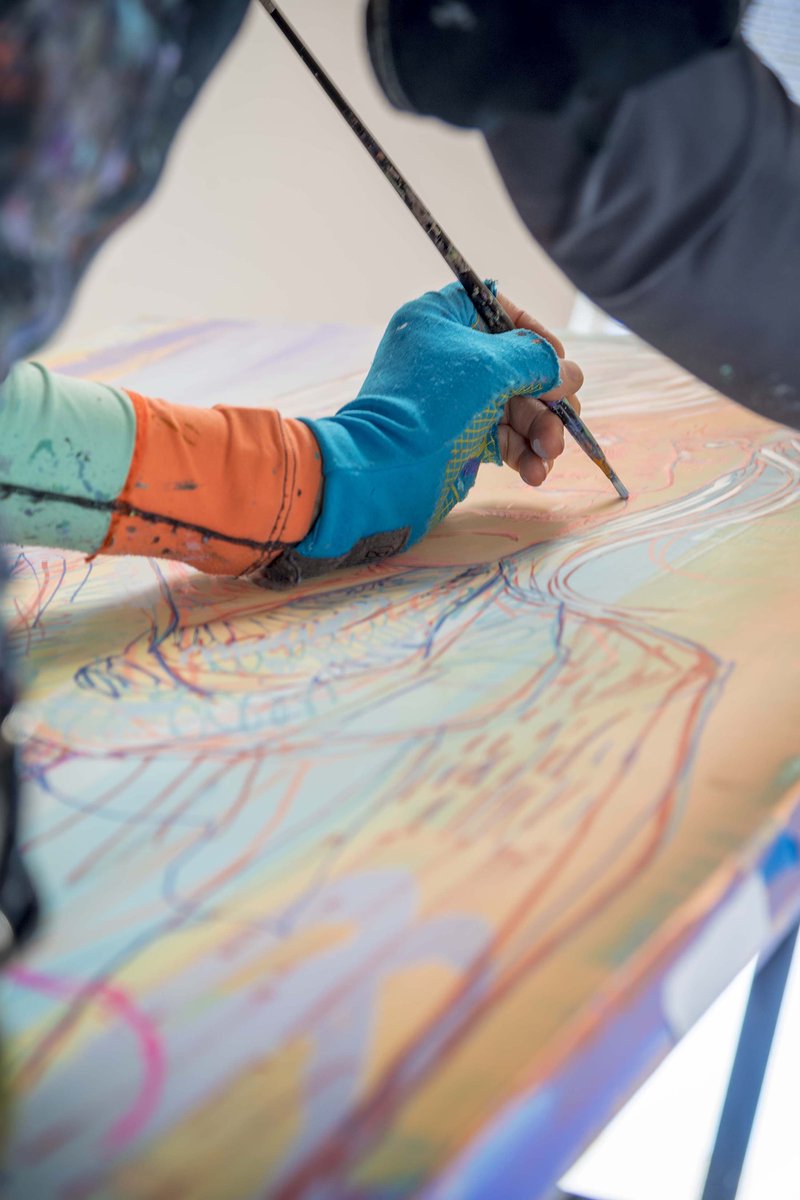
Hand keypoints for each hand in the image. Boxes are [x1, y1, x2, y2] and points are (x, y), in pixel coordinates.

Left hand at [258, 282, 561, 584]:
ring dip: (540, 431)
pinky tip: (534, 473)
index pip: (497, 308)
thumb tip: (570, 373)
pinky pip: (502, 438)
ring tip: (550, 454)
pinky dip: (522, 453)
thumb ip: (537, 361)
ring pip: (515, 407)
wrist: (384, 468)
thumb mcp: (492, 367)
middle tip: (568, 417)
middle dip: (547, 396)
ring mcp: (452, 399)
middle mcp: (446, 356)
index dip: (532, 331)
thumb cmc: (432, 403)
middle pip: (515, 366)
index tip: (556, 359)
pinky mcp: (457, 437)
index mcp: (440, 319)